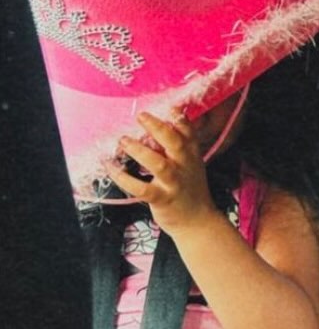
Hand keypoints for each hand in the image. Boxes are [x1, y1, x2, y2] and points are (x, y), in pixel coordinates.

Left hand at [105, 109, 217, 235]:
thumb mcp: (190, 165)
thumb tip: (156, 127)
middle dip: (157, 127)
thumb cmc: (189, 190)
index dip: (179, 118)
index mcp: (191, 155)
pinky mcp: (162, 198)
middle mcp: (184, 165)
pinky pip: (141, 188)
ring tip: (123, 141)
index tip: (169, 106)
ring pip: (157, 163)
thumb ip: (178, 148)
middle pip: (174, 142)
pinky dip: (124, 178)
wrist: (197, 222)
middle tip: (141, 116)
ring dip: (139, 150)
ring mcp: (173, 182)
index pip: (188, 131)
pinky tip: (111, 168)